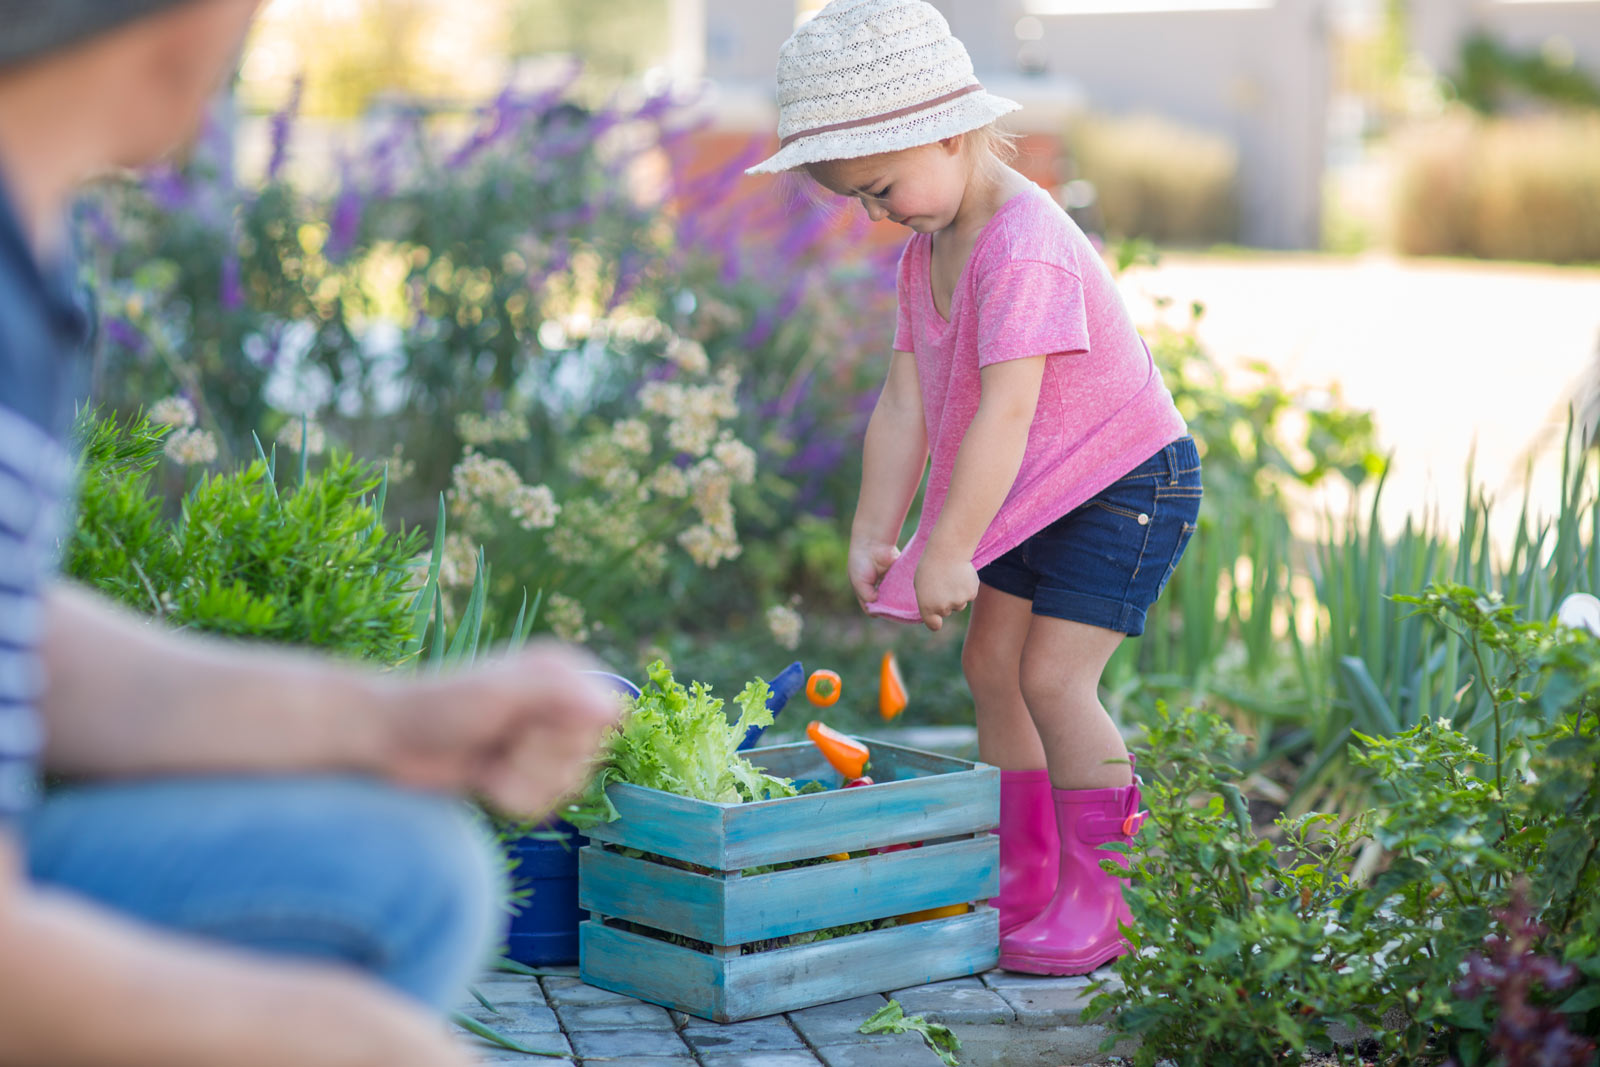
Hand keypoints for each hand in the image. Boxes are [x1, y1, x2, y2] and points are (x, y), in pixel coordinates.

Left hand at [379, 643, 622, 817]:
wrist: (389, 741)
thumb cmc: (439, 706)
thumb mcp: (498, 693)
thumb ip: (557, 694)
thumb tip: (613, 709)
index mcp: (563, 673)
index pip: (606, 716)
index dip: (570, 733)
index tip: (528, 724)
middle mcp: (560, 704)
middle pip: (587, 756)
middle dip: (538, 761)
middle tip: (499, 741)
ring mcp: (543, 740)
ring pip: (568, 785)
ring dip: (522, 783)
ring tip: (488, 763)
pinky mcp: (525, 773)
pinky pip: (546, 804)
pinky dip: (513, 799)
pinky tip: (484, 779)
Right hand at [848, 538, 901, 607]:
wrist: (872, 543)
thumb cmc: (860, 562)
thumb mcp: (859, 582)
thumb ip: (866, 596)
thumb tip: (877, 608)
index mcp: (864, 590)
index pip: (870, 606)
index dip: (876, 611)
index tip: (882, 613)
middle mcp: (875, 587)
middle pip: (883, 602)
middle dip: (887, 606)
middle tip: (894, 611)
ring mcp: (887, 581)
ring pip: (893, 596)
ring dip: (896, 599)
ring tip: (902, 604)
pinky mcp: (897, 575)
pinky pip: (901, 586)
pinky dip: (903, 590)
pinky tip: (907, 595)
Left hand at [913, 543, 978, 631]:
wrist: (947, 551)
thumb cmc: (931, 565)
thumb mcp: (921, 585)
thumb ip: (927, 600)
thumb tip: (934, 609)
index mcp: (927, 607)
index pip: (934, 625)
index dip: (936, 622)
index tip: (937, 620)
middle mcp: (943, 608)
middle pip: (947, 611)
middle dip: (945, 601)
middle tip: (942, 582)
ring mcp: (959, 602)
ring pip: (960, 604)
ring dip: (957, 594)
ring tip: (951, 577)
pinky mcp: (971, 594)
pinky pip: (969, 595)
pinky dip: (967, 587)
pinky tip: (961, 575)